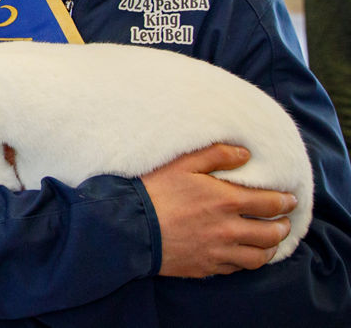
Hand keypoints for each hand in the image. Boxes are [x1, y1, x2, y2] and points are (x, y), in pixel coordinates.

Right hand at [141, 144, 296, 277]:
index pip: (270, 204)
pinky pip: (237, 269)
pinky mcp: (206, 266)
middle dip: (282, 227)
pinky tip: (245, 255)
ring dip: (270, 249)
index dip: (285, 201)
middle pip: (270, 234)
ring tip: (271, 243)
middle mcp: (229, 230)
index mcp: (227, 201)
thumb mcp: (182, 163)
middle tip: (284, 222)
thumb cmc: (154, 190)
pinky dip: (246, 262)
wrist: (130, 226)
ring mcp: (219, 251)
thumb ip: (216, 154)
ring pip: (258, 257)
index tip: (290, 200)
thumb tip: (245, 153)